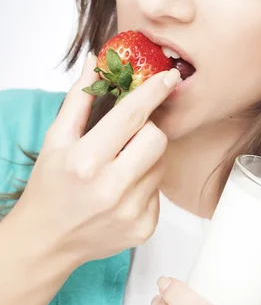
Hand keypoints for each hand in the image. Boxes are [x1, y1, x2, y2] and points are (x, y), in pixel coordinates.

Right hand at [13, 53, 180, 266]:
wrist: (47, 241)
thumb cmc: (49, 186)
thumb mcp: (57, 139)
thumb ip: (79, 100)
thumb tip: (96, 63)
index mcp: (86, 161)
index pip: (132, 116)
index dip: (154, 92)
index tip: (169, 77)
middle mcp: (111, 188)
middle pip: (157, 138)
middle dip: (146, 130)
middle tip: (126, 138)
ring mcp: (131, 212)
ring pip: (161, 163)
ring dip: (146, 158)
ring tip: (119, 167)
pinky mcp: (144, 228)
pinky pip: (159, 190)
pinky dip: (145, 185)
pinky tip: (122, 191)